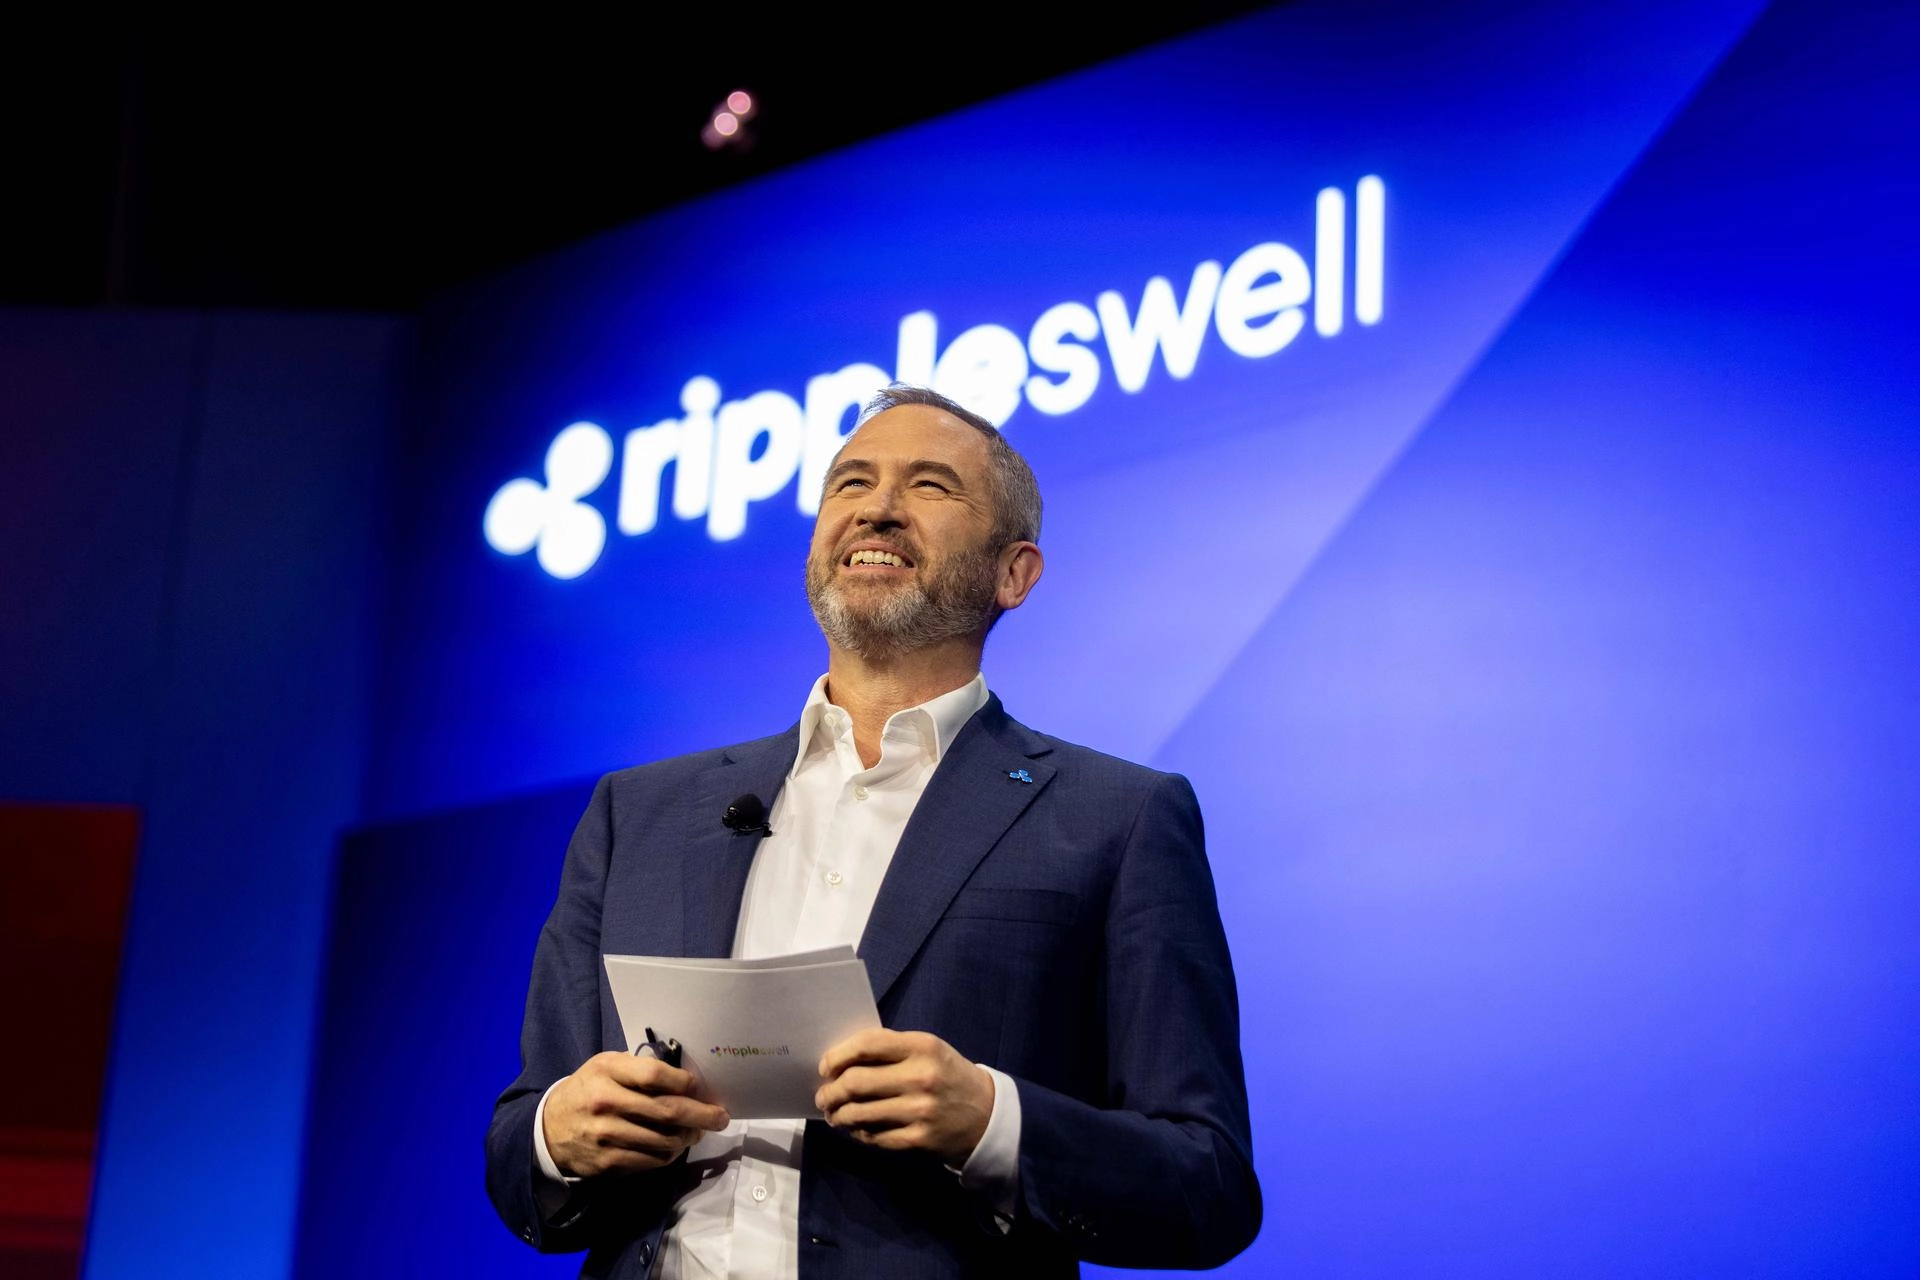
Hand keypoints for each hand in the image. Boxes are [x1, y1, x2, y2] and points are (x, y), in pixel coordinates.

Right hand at [543, 1051, 730, 1176]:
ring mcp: (606, 1134)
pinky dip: (669, 1154)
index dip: (684, 1083)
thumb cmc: (588, 1089)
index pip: (655, 1075)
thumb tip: (685, 1081)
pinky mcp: (607, 1161)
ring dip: (688, 1137)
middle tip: (720, 1117)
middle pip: (666, 1110)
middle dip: (701, 1115)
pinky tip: (674, 1147)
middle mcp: (606, 1101)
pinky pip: (650, 1160)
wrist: (548, 1128)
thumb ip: (639, 1069)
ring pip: (663, 1139)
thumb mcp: (606, 1066)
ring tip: (697, 1133)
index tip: (699, 1088)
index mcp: (607, 1070)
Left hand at [814, 1029, 993, 1163]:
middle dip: (830, 1091)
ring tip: (834, 1114)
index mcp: (922, 1046)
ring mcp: (920, 1111)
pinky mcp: (919, 1140)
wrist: (986, 1115)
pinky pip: (874, 1137)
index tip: (825, 1067)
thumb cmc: (946, 1075)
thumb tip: (840, 1061)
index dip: (837, 1056)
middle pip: (855, 1082)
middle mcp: (921, 1077)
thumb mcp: (928, 1050)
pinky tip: (856, 1129)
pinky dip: (858, 1133)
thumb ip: (890, 1049)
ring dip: (838, 1115)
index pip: (866, 1045)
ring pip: (859, 1113)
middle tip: (823, 1096)